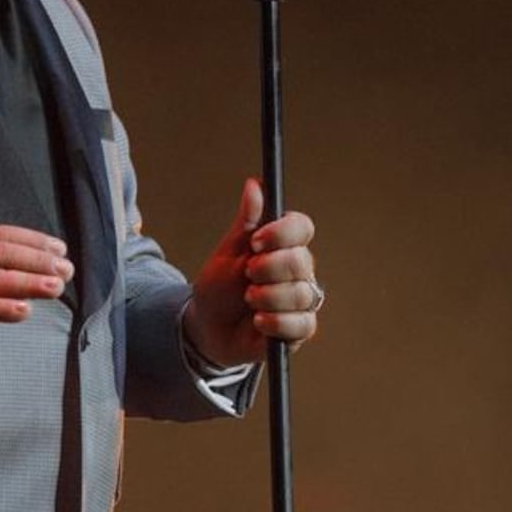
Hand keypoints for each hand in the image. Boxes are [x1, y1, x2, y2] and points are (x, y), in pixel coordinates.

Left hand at [186, 178, 320, 367]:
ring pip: (301, 294)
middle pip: (301, 261)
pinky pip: (302, 324)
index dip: (281, 233)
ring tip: (248, 300)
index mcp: (284, 244)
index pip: (302, 228)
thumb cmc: (220, 286)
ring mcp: (302, 298)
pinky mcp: (300, 327)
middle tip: (247, 274)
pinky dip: (276, 322)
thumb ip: (247, 221)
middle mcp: (299, 269)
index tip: (256, 242)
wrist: (208, 327)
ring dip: (268, 297)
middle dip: (268, 269)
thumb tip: (255, 184)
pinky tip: (258, 321)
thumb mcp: (228, 251)